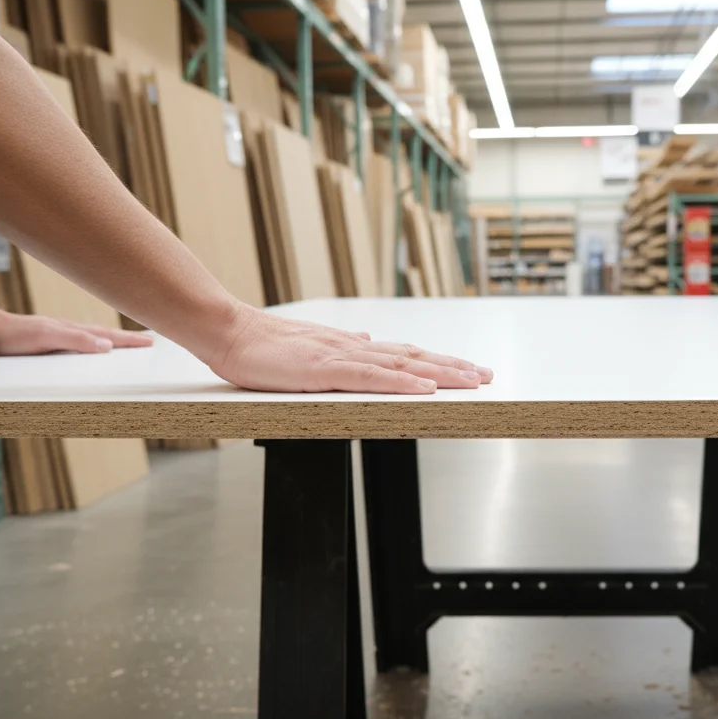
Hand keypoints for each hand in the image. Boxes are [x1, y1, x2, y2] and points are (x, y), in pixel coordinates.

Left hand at [0, 307, 153, 358]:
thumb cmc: (13, 336)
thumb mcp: (46, 336)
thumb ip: (76, 340)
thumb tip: (106, 346)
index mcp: (74, 331)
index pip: (110, 336)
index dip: (131, 340)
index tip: (151, 342)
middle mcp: (70, 334)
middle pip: (106, 336)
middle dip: (128, 340)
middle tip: (148, 343)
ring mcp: (60, 339)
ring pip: (93, 341)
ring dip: (111, 344)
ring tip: (126, 348)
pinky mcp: (48, 348)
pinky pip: (78, 348)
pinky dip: (92, 350)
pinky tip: (90, 355)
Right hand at [208, 308, 492, 393]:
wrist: (229, 331)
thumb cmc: (264, 344)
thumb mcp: (310, 346)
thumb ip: (342, 347)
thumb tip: (369, 341)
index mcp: (351, 347)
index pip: (406, 355)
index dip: (439, 362)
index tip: (470, 369)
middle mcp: (354, 348)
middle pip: (414, 358)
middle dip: (454, 368)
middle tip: (488, 376)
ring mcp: (340, 358)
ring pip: (401, 366)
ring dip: (439, 374)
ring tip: (472, 381)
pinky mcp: (323, 370)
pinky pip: (370, 378)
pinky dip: (401, 383)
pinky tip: (425, 387)